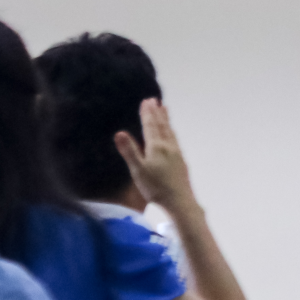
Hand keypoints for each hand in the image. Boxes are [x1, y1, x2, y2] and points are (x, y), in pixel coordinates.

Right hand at [115, 98, 196, 214]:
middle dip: (156, 112)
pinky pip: (174, 138)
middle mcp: (168, 146)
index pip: (151, 126)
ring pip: (170, 131)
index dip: (147, 113)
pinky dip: (171, 130)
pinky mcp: (180, 159)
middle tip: (154, 99)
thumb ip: (130, 151)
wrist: (180, 200)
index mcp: (157, 147)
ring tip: (164, 108)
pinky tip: (171, 133)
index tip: (146, 101)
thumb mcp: (138, 170)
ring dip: (165, 119)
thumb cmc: (155, 187)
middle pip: (162, 125)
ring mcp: (176, 152)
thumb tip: (119, 133)